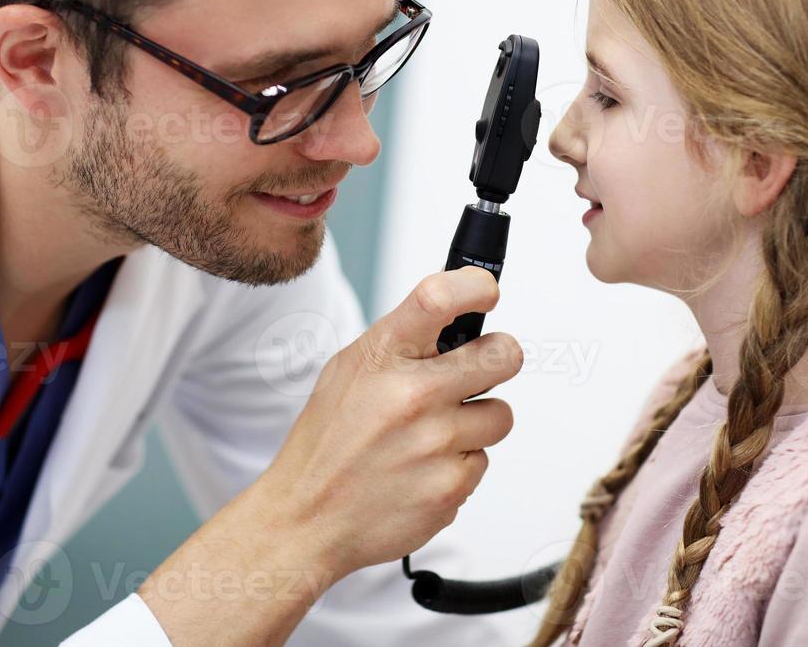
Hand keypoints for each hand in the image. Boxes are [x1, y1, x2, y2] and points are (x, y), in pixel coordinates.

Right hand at [257, 266, 522, 576]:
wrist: (305, 521)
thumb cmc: (326, 443)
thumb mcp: (347, 373)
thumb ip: (401, 344)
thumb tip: (456, 319)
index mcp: (380, 356)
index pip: (439, 298)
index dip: (475, 286)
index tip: (486, 292)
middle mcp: (411, 394)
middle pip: (502, 355)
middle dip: (498, 359)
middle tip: (477, 372)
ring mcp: (434, 443)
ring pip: (499, 415)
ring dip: (476, 423)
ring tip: (432, 435)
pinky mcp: (450, 487)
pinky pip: (482, 461)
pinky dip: (458, 466)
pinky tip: (421, 471)